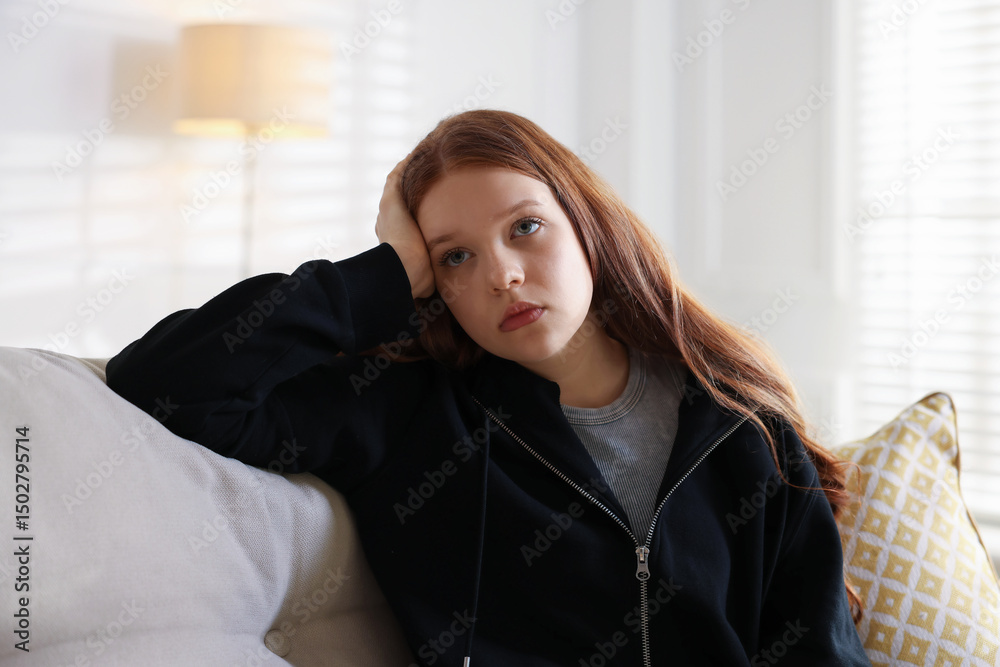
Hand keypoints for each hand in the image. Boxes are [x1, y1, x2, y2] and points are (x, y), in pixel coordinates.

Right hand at [375, 153, 435, 298]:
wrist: (402, 273)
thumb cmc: (416, 281)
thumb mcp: (427, 276)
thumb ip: (431, 274)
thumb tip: (435, 289)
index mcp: (395, 239)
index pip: (408, 219)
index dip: (422, 208)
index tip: (439, 200)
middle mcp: (388, 222)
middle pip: (403, 199)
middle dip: (418, 188)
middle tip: (436, 175)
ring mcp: (387, 210)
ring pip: (400, 185)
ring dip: (413, 172)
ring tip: (430, 158)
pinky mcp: (391, 200)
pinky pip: (398, 175)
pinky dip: (408, 164)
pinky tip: (423, 152)